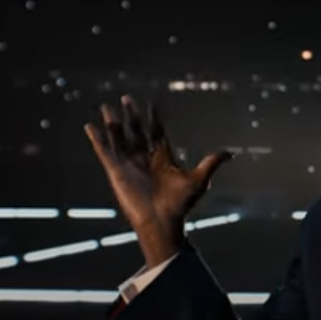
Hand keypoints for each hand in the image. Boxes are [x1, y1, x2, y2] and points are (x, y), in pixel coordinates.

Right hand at [84, 95, 231, 267]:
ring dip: (112, 123)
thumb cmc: (180, 204)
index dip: (154, 118)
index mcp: (162, 157)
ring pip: (119, 138)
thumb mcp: (198, 180)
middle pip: (136, 130)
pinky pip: (104, 151)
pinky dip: (97, 139)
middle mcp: (144, 158)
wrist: (161, 222)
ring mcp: (129, 164)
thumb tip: (230, 153)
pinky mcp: (116, 171)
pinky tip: (89, 126)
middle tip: (127, 97)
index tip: (153, 103)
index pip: (156, 132)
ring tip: (106, 106)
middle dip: (132, 115)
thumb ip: (211, 163)